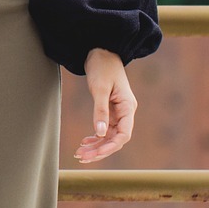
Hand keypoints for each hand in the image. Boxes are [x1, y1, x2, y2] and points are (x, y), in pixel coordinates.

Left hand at [73, 48, 136, 163]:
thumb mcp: (99, 88)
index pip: (124, 134)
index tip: (96, 153)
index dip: (111, 146)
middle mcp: (125, 112)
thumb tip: (99, 134)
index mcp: (128, 107)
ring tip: (80, 153)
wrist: (102, 51)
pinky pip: (104, 129)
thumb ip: (100, 111)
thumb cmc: (103, 66)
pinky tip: (84, 141)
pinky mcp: (110, 110)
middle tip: (82, 157)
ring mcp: (118, 112)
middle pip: (116, 139)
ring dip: (96, 145)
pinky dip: (95, 137)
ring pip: (109, 136)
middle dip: (100, 150)